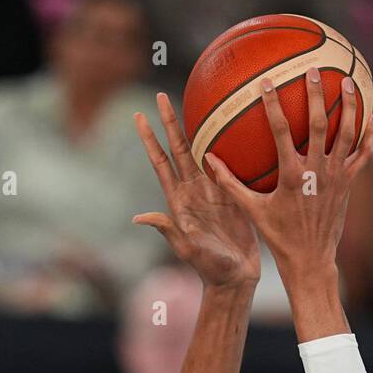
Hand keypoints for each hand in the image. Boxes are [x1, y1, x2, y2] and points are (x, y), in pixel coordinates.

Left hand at [133, 93, 260, 288]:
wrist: (234, 278)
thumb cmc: (209, 267)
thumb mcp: (186, 249)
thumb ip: (167, 231)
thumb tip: (139, 217)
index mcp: (179, 200)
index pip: (161, 163)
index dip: (150, 139)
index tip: (139, 115)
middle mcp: (193, 191)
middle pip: (179, 149)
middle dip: (170, 122)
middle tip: (161, 95)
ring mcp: (212, 192)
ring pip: (201, 153)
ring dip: (195, 129)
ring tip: (192, 103)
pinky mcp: (232, 195)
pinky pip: (227, 165)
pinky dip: (225, 146)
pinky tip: (229, 128)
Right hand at [206, 68, 372, 282]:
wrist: (310, 259)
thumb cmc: (279, 236)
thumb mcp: (252, 210)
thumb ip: (230, 183)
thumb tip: (208, 159)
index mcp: (292, 175)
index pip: (282, 131)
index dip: (273, 105)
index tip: (266, 83)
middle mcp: (317, 172)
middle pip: (320, 125)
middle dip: (317, 95)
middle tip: (314, 71)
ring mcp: (336, 177)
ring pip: (347, 135)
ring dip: (349, 107)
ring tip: (349, 83)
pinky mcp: (349, 184)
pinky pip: (364, 155)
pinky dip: (371, 135)